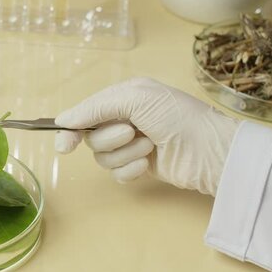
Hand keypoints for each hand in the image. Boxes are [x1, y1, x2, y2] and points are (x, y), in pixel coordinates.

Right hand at [54, 77, 240, 195]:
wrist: (209, 152)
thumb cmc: (176, 117)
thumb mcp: (135, 99)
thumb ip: (95, 108)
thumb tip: (62, 120)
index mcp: (123, 98)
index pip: (85, 113)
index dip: (71, 129)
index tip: (64, 146)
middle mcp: (124, 119)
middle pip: (92, 137)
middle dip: (110, 138)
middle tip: (132, 132)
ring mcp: (131, 145)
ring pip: (103, 157)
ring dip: (125, 154)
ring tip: (149, 146)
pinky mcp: (139, 166)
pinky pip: (117, 173)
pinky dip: (131, 170)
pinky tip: (148, 164)